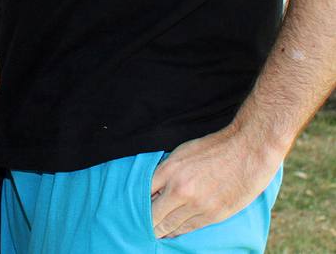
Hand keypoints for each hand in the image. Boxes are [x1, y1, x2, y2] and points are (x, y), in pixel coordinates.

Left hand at [149, 124, 282, 237]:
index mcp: (169, 170)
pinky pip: (190, 228)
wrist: (248, 150)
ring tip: (155, 232)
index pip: (143, 194)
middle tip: (141, 226)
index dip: (137, 203)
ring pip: (171, 225)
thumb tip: (153, 189)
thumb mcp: (181, 153)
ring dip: (161, 230)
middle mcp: (180, 190)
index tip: (134, 209)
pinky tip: (172, 233)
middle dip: (147, 221)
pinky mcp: (214, 215)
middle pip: (154, 214)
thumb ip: (166, 171)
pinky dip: (179, 231)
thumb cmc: (214, 148)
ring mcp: (198, 204)